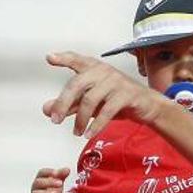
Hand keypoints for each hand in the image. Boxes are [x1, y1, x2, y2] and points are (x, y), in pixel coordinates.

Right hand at [31, 167, 70, 192]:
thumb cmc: (53, 190)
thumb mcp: (59, 182)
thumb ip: (62, 175)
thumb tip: (67, 169)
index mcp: (40, 179)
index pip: (41, 173)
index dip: (48, 172)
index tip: (57, 173)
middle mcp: (35, 187)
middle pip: (38, 182)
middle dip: (49, 182)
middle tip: (60, 183)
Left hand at [43, 51, 167, 139]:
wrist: (146, 106)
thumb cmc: (116, 100)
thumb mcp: (90, 103)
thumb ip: (69, 104)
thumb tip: (46, 109)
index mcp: (93, 69)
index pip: (76, 60)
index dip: (63, 58)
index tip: (49, 58)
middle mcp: (103, 71)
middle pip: (77, 84)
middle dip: (63, 103)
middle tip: (55, 120)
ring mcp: (115, 81)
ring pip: (90, 100)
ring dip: (80, 119)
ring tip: (76, 132)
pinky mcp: (126, 94)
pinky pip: (107, 111)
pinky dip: (96, 125)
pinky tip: (89, 134)